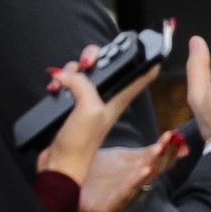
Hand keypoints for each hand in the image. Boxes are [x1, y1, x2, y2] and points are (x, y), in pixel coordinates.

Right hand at [35, 53, 159, 186]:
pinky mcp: (71, 105)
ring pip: (84, 72)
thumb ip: (82, 84)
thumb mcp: (89, 109)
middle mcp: (105, 99)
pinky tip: (55, 87)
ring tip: (63, 80)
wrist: (59, 164)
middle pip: (106, 66)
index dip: (148, 60)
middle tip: (87, 63)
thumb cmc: (80, 144)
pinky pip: (67, 83)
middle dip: (94, 57)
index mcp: (117, 99)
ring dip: (72, 69)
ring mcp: (87, 102)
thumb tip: (67, 74)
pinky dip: (60, 81)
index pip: (140, 76)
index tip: (155, 47)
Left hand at [77, 131, 179, 211]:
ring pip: (141, 185)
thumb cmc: (91, 173)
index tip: (177, 136)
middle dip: (164, 157)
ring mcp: (121, 201)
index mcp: (137, 177)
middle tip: (171, 141)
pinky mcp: (108, 211)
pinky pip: (123, 197)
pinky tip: (144, 171)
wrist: (61, 186)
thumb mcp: (121, 158)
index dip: (169, 150)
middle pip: (153, 173)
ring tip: (159, 152)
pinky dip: (135, 184)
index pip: (158, 163)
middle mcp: (133, 190)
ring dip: (152, 168)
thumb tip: (176, 141)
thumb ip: (146, 152)